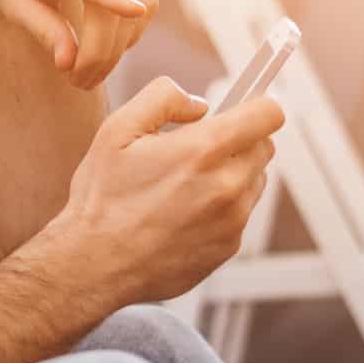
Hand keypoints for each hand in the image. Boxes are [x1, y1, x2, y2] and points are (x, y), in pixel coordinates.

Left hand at [0, 0, 156, 88]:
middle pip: (109, 10)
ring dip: (117, 51)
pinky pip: (150, 3)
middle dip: (98, 56)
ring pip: (136, 11)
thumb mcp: (10, 1)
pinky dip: (134, 32)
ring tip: (89, 70)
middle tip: (79, 83)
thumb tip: (67, 62)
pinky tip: (109, 43)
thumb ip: (40, 27)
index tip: (134, 12)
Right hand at [45, 77, 283, 303]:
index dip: (255, 105)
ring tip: (183, 184)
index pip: (267, 115)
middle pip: (264, 146)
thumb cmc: (103, 199)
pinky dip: (220, 206)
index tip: (239, 108)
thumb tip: (199, 104)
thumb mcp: (116, 131)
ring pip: (254, 180)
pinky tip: (181, 212)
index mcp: (202, 151)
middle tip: (196, 148)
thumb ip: (162, 98)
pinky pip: (240, 212)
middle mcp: (227, 186)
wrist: (96, 263)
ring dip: (231, 173)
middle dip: (237, 139)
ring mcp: (232, 220)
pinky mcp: (229, 246)